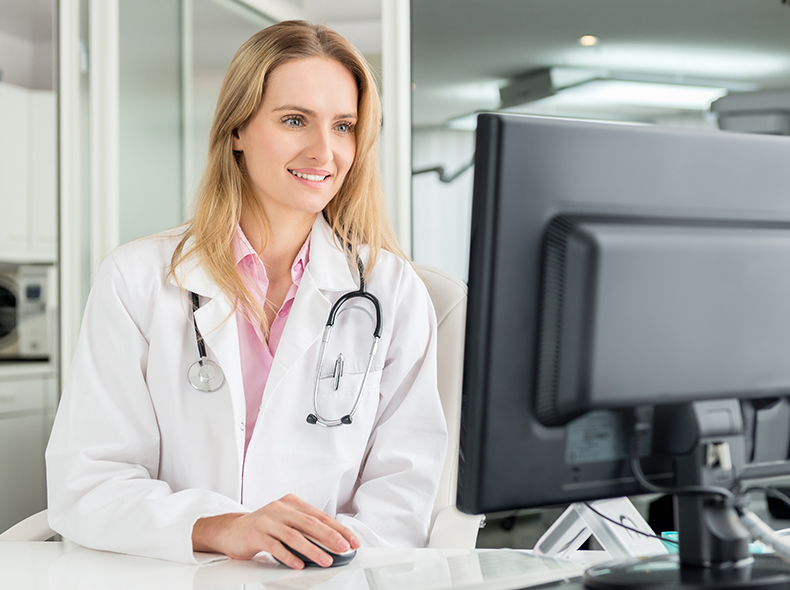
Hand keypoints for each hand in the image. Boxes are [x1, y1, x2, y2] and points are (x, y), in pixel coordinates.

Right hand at [191, 493, 361, 567]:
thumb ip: (305, 527)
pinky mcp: (256, 534)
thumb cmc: (264, 528)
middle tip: (344, 548)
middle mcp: (281, 509)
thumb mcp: (286, 521)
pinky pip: (276, 547)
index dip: (338, 529)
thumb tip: (333, 541)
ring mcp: (268, 520)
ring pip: (295, 536)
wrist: (232, 530)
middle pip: (310, 523)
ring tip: (326, 561)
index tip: (352, 540)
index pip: (320, 516)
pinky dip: (289, 557)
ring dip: (313, 550)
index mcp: (292, 503)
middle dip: (330, 537)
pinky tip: (299, 565)